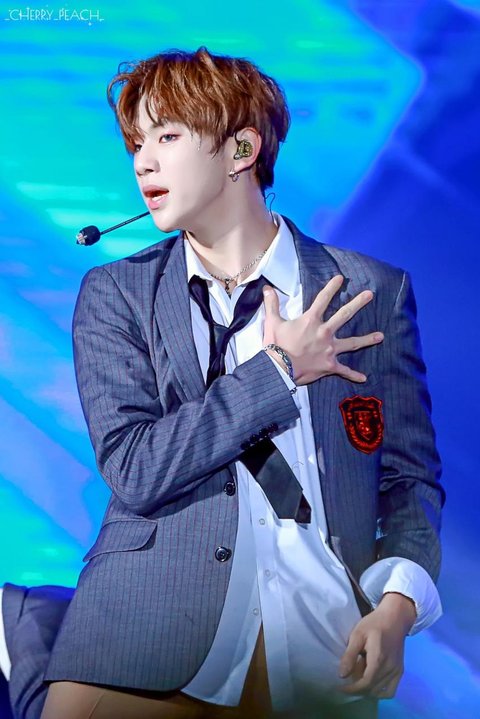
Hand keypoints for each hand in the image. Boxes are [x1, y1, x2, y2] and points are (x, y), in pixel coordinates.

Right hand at [262, 275, 383, 385]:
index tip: (341, 278)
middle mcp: (324, 332)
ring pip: (352, 343)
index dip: (332, 288)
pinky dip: (354, 375)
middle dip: (358, 303)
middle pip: (345, 315)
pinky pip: (344, 371)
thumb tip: (267, 288)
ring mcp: (330, 350)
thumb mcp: (272, 322)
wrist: (278, 369)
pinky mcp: (330, 366)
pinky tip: (364, 378)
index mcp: (311, 321)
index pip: (322, 299)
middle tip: (369, 295)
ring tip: (381, 336)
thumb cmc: (275, 345)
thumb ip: (272, 304)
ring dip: (367, 339)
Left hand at [339, 592, 416, 698]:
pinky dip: (380, 692)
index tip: (340, 688)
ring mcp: (397, 671)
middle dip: (358, 690)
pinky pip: (391, 690)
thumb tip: (342, 675)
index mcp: (378, 659)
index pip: (365, 684)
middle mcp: (390, 669)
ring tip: (358, 681)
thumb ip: (350, 655)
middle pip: (372, 689)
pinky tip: (372, 684)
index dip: (352, 689)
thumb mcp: (357, 635)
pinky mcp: (400, 671)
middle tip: (347, 683)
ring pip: (382, 692)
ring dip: (368, 691)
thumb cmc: (373, 624)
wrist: (394, 618)